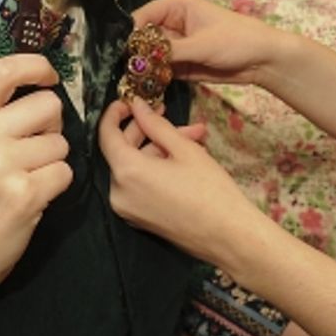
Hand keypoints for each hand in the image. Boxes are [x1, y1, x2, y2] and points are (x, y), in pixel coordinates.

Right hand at [0, 54, 72, 307]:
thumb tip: (44, 88)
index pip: (2, 71)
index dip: (35, 65)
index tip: (49, 76)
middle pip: (48, 106)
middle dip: (51, 127)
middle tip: (31, 153)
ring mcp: (1, 166)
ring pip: (61, 143)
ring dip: (52, 162)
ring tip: (25, 181)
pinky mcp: (24, 194)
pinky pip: (65, 173)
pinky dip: (56, 186)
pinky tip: (32, 200)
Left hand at [99, 97, 263, 268]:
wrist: (228, 236)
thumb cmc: (209, 189)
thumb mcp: (184, 149)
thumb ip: (155, 124)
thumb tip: (137, 105)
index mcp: (126, 172)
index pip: (107, 135)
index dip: (115, 113)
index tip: (130, 100)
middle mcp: (119, 193)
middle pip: (123, 150)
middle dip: (148, 130)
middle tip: (169, 114)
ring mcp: (128, 209)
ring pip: (136, 167)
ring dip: (160, 149)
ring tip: (194, 138)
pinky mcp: (139, 219)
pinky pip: (141, 184)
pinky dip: (156, 168)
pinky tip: (185, 159)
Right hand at [132, 0, 283, 86]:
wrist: (262, 59)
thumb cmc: (236, 40)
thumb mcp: (201, 45)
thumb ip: (169, 51)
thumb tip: (140, 59)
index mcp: (174, 6)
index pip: (140, 17)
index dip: (127, 36)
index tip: (117, 55)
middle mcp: (170, 22)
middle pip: (140, 38)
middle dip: (132, 56)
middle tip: (122, 75)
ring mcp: (174, 44)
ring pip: (148, 56)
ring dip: (141, 70)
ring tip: (131, 85)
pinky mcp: (180, 63)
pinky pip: (159, 70)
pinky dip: (153, 79)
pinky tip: (144, 89)